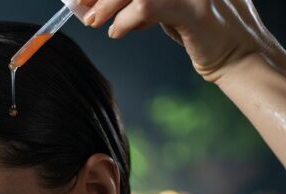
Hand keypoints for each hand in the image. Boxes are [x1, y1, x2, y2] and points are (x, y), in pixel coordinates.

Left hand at [78, 0, 285, 82]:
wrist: (242, 58)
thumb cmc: (205, 34)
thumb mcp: (171, 10)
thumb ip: (145, 2)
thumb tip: (102, 6)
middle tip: (82, 7)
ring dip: (109, 4)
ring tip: (95, 22)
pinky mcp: (196, 10)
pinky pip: (147, 6)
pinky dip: (125, 20)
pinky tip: (117, 32)